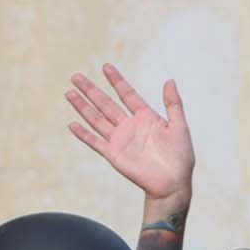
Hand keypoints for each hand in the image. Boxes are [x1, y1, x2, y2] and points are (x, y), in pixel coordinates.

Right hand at [67, 64, 193, 203]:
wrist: (171, 182)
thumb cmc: (180, 156)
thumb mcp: (179, 125)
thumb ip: (173, 104)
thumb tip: (169, 80)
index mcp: (145, 116)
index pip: (127, 94)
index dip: (116, 80)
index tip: (106, 67)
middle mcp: (129, 126)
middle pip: (105, 103)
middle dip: (91, 90)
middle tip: (76, 76)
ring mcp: (119, 140)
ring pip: (96, 119)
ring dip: (82, 107)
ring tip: (69, 93)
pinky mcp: (113, 154)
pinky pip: (95, 142)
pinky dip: (83, 134)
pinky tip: (72, 124)